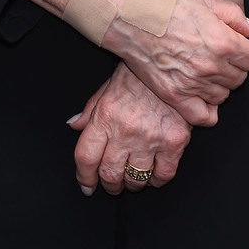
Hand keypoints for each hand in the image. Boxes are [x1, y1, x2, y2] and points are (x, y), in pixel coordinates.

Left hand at [69, 63, 191, 194]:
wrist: (171, 63)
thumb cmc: (138, 74)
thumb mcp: (108, 86)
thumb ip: (90, 110)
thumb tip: (74, 125)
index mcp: (105, 116)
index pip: (86, 156)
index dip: (84, 176)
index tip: (86, 185)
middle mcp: (125, 130)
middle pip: (110, 173)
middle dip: (109, 185)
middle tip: (111, 184)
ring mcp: (151, 138)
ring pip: (136, 179)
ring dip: (132, 184)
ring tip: (132, 179)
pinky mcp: (175, 142)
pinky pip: (164, 175)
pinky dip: (156, 180)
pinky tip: (153, 175)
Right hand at [104, 0, 248, 126]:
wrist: (125, 13)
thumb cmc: (161, 1)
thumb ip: (234, 16)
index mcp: (222, 41)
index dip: (246, 51)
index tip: (234, 46)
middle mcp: (211, 66)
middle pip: (239, 78)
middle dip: (231, 67)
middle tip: (213, 54)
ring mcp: (192, 83)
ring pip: (223, 96)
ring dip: (217, 85)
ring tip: (200, 69)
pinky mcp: (173, 95)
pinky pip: (203, 116)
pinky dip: (206, 110)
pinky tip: (198, 94)